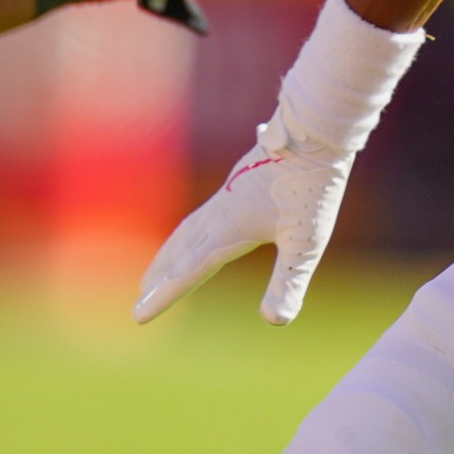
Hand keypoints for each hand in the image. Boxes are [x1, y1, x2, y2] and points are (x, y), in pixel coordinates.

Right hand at [133, 126, 353, 325]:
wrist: (315, 132)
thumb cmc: (314, 187)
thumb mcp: (307, 242)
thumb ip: (289, 282)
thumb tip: (275, 321)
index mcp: (230, 230)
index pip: (189, 271)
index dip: (164, 296)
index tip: (138, 315)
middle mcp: (221, 212)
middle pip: (180, 251)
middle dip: (160, 278)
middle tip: (138, 299)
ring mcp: (228, 195)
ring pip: (188, 229)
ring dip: (169, 253)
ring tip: (155, 271)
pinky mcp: (239, 182)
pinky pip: (202, 214)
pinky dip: (188, 232)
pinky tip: (199, 231)